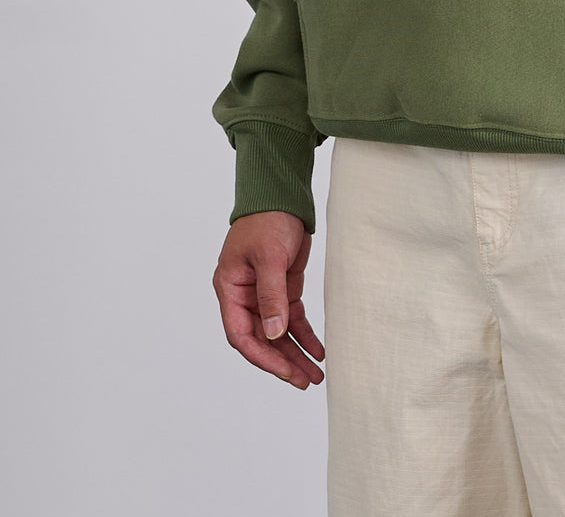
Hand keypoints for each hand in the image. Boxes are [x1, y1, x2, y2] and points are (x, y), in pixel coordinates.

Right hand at [212, 211, 325, 389]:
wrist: (282, 197)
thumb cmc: (267, 220)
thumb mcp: (269, 257)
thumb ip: (271, 295)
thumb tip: (274, 334)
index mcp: (230, 290)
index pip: (241, 335)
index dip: (263, 356)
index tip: (285, 372)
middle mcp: (244, 297)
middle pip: (262, 340)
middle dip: (283, 362)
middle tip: (305, 382)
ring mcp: (264, 295)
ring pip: (279, 334)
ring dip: (295, 354)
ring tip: (315, 375)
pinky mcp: (284, 289)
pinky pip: (293, 319)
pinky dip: (305, 336)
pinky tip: (318, 351)